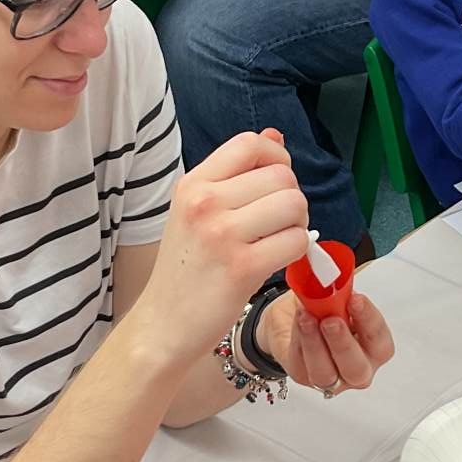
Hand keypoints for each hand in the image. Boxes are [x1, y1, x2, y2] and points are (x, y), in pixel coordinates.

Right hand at [134, 131, 308, 364]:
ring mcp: (222, 234)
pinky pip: (295, 241)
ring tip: (277, 240)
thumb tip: (276, 137)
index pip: (250, 144)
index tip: (275, 183)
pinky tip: (276, 261)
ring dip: (297, 224)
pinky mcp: (242, 267)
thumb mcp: (198, 211)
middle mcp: (205, 202)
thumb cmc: (186, 268)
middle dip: (291, 198)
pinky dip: (296, 251)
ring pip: (294, 205)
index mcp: (193, 184)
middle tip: (277, 223)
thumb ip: (237, 174)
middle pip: (281, 176)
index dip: (277, 158)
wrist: (164, 324)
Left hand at [254, 288, 394, 396]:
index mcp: (373, 348)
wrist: (292, 318)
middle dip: (343, 343)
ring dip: (316, 345)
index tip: (356, 299)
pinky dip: (298, 341)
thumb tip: (335, 274)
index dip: (370, 321)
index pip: (380, 342)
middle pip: (357, 370)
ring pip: (326, 374)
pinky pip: (300, 366)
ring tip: (307, 318)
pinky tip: (298, 321)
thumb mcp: (334, 295)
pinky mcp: (302, 376)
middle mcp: (356, 368)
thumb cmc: (324, 309)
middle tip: (331, 320)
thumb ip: (340, 291)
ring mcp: (329, 377)